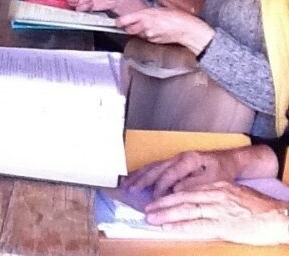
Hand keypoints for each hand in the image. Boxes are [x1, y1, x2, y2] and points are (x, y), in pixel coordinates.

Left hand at [116, 8, 213, 52]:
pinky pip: (147, 38)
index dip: (120, 21)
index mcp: (145, 15)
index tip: (117, 21)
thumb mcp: (159, 9)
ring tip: (149, 26)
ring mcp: (149, 36)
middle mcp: (145, 26)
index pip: (125, 20)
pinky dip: (148, 35)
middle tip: (131, 23)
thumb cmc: (178, 17)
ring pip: (138, 34)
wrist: (188, 30)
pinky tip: (157, 31)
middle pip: (128, 29)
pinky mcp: (154, 42)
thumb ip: (147, 13)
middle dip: (128, 27)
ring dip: (140, 31)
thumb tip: (139, 15)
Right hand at [123, 150, 239, 198]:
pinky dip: (143, 172)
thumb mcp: (214, 179)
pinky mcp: (173, 162)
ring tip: (126, 184)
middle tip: (130, 189)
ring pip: (152, 166)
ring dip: (139, 175)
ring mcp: (174, 158)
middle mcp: (178, 157)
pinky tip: (135, 177)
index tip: (154, 199)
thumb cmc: (223, 170)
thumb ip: (194, 184)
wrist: (229, 159)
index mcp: (188, 160)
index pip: (169, 174)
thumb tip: (176, 190)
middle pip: (156, 168)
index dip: (160, 187)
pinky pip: (155, 166)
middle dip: (141, 179)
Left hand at [145, 182, 288, 244]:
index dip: (170, 195)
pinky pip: (198, 225)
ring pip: (186, 210)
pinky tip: (168, 227)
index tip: (156, 199)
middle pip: (182, 197)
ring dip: (166, 214)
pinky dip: (181, 225)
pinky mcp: (224, 225)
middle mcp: (215, 195)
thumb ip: (216, 195)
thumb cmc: (260, 208)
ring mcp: (219, 209)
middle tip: (146, 208)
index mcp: (218, 186)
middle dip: (162, 203)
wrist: (279, 217)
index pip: (188, 189)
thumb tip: (199, 201)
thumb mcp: (234, 193)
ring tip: (151, 217)